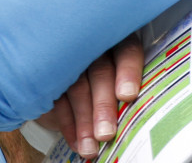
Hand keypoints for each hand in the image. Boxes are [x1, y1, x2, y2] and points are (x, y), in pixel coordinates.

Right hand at [36, 33, 143, 158]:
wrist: (76, 86)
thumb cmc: (113, 85)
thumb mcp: (124, 86)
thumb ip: (130, 94)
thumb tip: (140, 122)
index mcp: (118, 44)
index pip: (126, 50)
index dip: (128, 72)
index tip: (128, 96)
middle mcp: (94, 47)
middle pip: (100, 71)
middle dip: (103, 105)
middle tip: (106, 134)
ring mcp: (70, 60)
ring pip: (76, 86)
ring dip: (84, 121)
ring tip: (90, 148)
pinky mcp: (51, 77)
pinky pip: (57, 99)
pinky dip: (67, 123)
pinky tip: (76, 142)